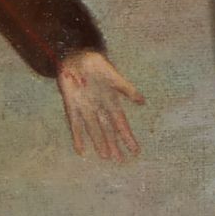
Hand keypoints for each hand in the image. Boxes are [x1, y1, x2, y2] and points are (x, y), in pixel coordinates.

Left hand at [57, 48, 143, 164]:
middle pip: (108, 130)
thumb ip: (125, 88)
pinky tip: (81, 150)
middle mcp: (98, 107)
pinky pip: (75, 124)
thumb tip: (142, 101)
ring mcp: (85, 108)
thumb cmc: (95, 63)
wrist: (75, 54)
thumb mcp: (113, 75)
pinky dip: (78, 137)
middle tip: (120, 161)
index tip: (135, 150)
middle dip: (114, 144)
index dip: (127, 136)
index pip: (120, 123)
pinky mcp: (71, 106)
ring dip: (99, 143)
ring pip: (94, 130)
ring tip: (106, 157)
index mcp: (110, 100)